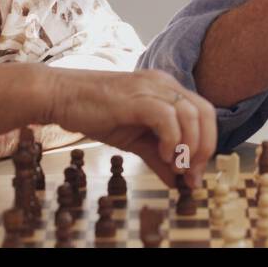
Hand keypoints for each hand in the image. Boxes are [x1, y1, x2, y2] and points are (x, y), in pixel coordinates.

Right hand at [47, 68, 216, 187]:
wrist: (60, 96)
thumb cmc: (94, 112)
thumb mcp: (133, 140)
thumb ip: (157, 157)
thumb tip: (177, 182)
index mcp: (166, 90)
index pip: (204, 113)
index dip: (207, 144)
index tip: (193, 173)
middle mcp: (163, 84)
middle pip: (205, 112)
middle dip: (205, 147)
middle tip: (190, 172)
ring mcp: (150, 88)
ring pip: (191, 113)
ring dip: (189, 145)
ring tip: (175, 164)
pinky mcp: (135, 98)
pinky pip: (167, 117)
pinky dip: (171, 139)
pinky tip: (161, 154)